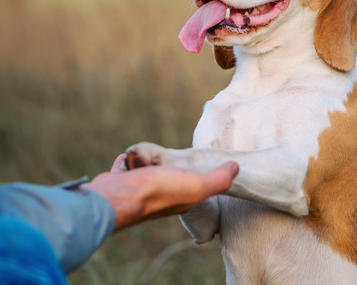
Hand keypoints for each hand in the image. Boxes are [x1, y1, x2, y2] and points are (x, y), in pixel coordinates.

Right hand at [82, 154, 237, 230]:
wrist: (120, 196)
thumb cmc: (159, 191)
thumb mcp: (198, 185)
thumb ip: (219, 179)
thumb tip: (237, 168)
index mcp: (181, 200)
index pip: (192, 186)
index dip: (196, 175)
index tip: (198, 164)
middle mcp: (159, 198)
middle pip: (166, 177)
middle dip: (168, 167)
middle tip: (169, 157)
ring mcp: (137, 190)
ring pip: (145, 173)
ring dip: (146, 162)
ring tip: (148, 155)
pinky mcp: (119, 183)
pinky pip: (124, 170)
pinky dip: (126, 163)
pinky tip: (127, 157)